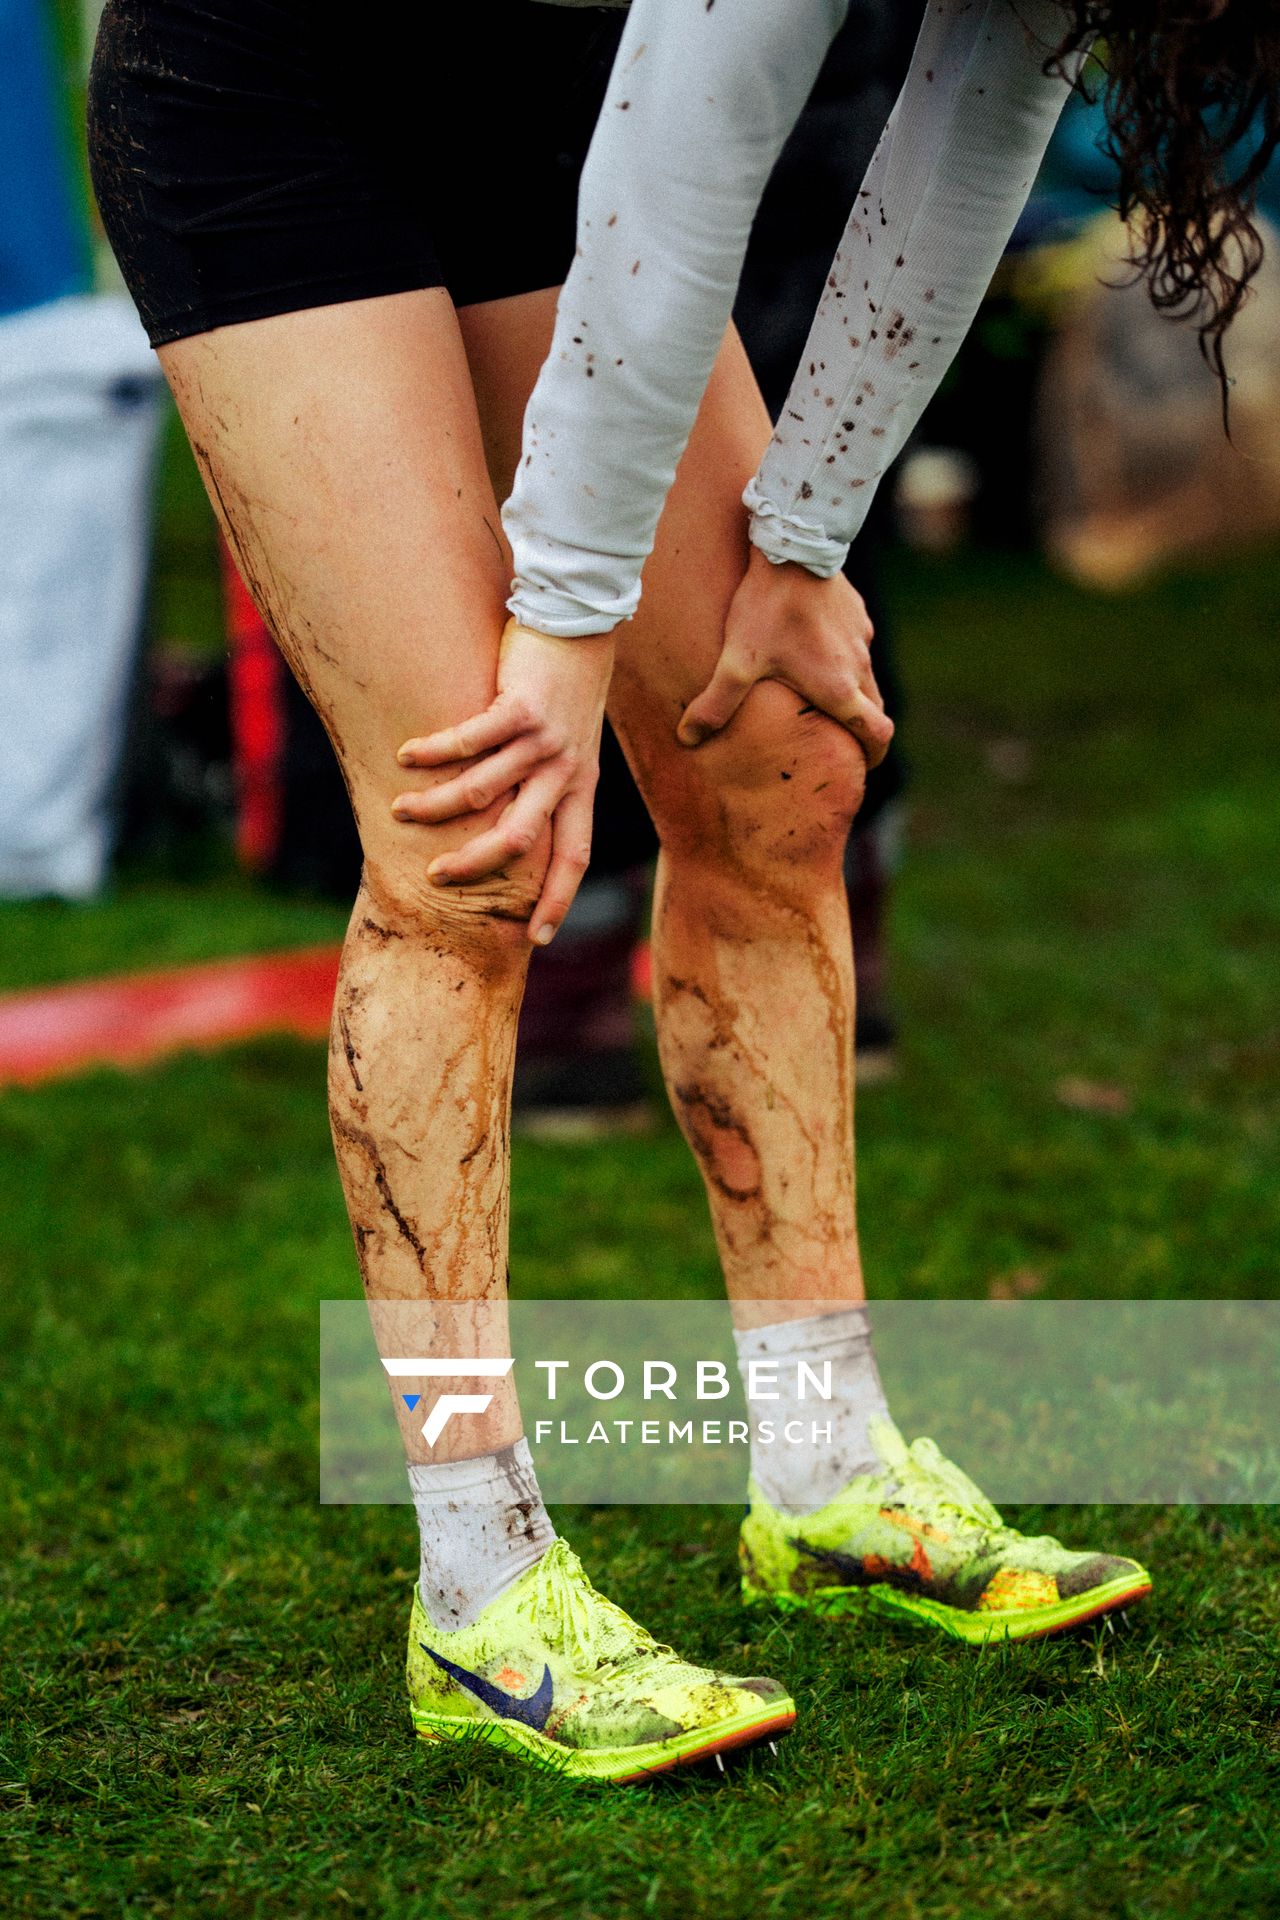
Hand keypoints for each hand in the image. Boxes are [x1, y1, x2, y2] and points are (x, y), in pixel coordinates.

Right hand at [392, 617, 614, 945]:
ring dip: (435, 805)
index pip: (575, 856)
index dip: (557, 899)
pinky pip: (469, 740)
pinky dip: (433, 751)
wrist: (583, 622)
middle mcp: (567, 770)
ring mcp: (544, 740)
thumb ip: (549, 781)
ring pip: (482, 791)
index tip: (537, 937)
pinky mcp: (521, 706)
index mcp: (582, 786)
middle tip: (437, 877)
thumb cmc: (569, 686)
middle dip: (475, 864)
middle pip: (520, 838)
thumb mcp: (574, 742)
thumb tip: (508, 820)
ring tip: (400, 809)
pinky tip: (405, 755)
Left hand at [677, 545, 893, 765]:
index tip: (863, 765)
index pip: (877, 734)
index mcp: (838, 688)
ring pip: (866, 678)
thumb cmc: (767, 607)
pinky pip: (857, 647)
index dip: (874, 756)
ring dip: (850, 692)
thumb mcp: (737, 661)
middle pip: (875, 710)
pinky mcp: (858, 615)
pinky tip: (813, 649)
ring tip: (817, 693)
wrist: (793, 546)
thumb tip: (687, 738)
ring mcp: (862, 639)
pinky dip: (844, 660)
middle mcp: (858, 667)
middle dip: (861, 729)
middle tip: (837, 739)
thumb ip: (715, 703)